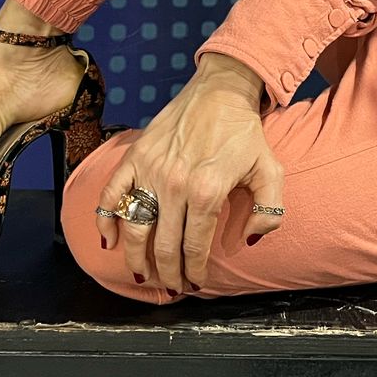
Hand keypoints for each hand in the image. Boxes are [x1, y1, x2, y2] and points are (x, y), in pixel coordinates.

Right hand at [95, 57, 284, 292]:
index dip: (194, 272)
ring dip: (135, 258)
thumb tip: (249, 242)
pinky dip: (106, 221)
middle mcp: (175, 186)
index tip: (195, 284)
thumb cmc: (244, 133)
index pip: (194, 247)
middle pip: (163, 245)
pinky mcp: (135, 157)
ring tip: (142, 274)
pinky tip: (109, 241)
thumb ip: (270, 211)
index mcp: (207, 192)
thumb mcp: (270, 170)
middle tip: (172, 286)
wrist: (220, 91)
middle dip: (167, 274)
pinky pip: (111, 195)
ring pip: (135, 228)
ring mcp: (151, 171)